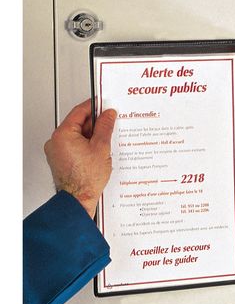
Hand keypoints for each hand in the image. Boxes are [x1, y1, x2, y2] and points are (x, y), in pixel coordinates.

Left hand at [44, 99, 116, 217]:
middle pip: (78, 124)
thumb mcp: (102, 147)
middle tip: (110, 124)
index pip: (79, 112)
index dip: (94, 107)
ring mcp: (56, 152)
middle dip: (95, 124)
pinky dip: (86, 146)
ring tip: (105, 143)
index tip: (104, 105)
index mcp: (63, 134)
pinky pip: (74, 146)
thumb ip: (105, 127)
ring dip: (91, 136)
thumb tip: (108, 115)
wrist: (78, 199)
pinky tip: (98, 152)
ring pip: (77, 136)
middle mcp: (56, 141)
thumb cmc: (86, 179)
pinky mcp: (60, 160)